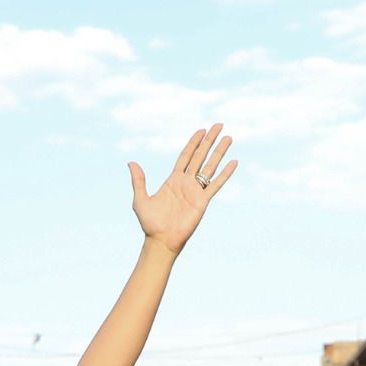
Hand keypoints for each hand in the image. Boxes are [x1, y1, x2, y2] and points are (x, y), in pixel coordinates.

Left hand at [130, 125, 236, 255]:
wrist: (161, 240)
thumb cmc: (150, 223)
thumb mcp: (140, 199)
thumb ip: (138, 180)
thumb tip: (131, 162)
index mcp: (174, 180)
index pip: (186, 156)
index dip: (194, 142)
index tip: (202, 130)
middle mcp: (187, 183)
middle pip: (201, 156)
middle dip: (209, 141)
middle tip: (219, 125)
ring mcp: (196, 191)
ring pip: (211, 166)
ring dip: (220, 152)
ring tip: (229, 138)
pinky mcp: (203, 201)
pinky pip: (216, 184)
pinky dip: (225, 173)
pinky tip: (234, 162)